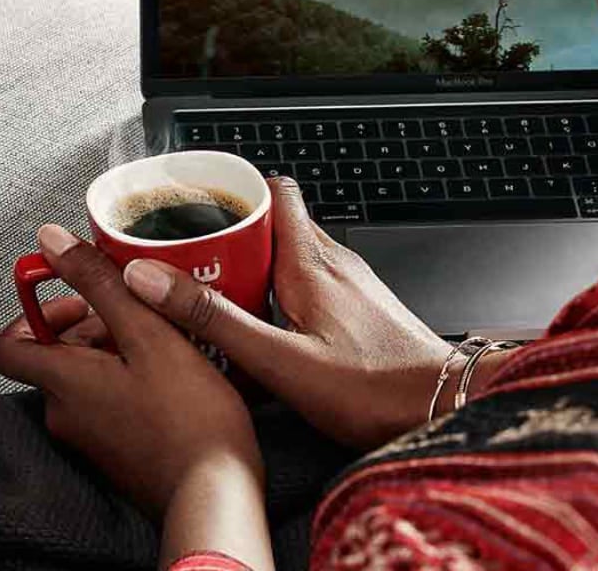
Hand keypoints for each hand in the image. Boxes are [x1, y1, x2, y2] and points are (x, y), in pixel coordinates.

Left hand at [0, 225, 262, 517]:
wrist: (216, 492)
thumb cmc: (190, 420)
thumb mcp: (149, 334)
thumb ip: (99, 284)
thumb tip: (52, 242)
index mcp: (62, 382)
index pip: (5, 345)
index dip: (32, 313)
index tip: (75, 298)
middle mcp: (64, 413)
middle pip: (54, 356)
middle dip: (91, 326)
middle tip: (138, 313)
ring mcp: (89, 437)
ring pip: (85, 378)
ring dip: (117, 351)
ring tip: (166, 340)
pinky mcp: (116, 451)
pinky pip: (108, 403)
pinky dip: (131, 380)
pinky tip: (173, 374)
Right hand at [122, 178, 455, 449]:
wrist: (442, 406)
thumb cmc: (373, 388)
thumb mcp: (280, 359)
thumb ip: (217, 320)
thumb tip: (154, 280)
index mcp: (311, 262)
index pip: (274, 191)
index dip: (233, 191)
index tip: (193, 206)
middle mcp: (334, 262)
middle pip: (276, 223)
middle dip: (232, 235)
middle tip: (194, 262)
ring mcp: (351, 284)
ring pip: (293, 254)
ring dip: (256, 266)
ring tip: (221, 296)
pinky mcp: (360, 308)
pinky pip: (311, 282)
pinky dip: (281, 292)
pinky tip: (269, 327)